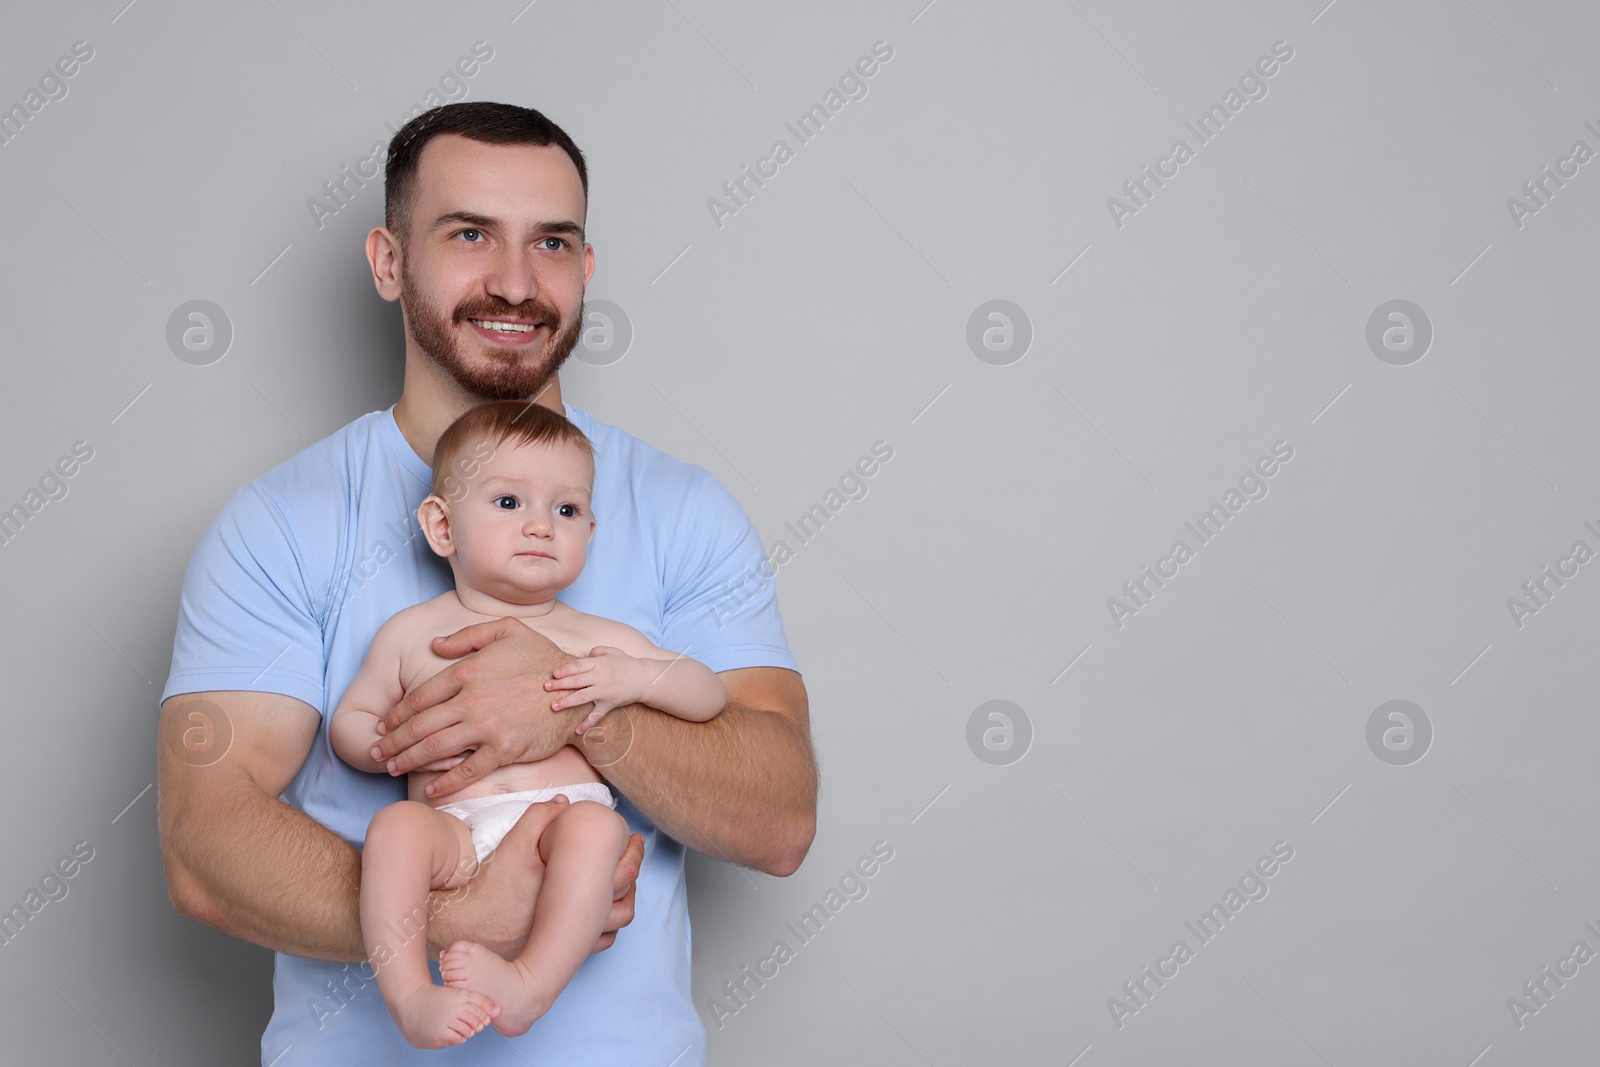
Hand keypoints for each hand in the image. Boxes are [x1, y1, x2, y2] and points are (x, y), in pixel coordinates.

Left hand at [372, 617, 590, 797]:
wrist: (577, 689)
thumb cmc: (542, 657)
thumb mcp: (507, 630)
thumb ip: (467, 635)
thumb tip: (434, 645)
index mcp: (467, 671)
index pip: (420, 697)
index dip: (396, 715)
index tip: (384, 725)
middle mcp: (471, 700)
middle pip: (419, 725)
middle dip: (393, 741)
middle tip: (377, 752)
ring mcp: (487, 726)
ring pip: (435, 748)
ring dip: (407, 760)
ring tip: (391, 768)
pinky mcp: (504, 749)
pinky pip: (467, 771)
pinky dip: (445, 783)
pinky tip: (431, 791)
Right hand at [427, 797, 644, 958]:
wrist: (466, 925)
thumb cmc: (490, 885)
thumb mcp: (513, 845)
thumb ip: (539, 818)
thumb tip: (563, 802)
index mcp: (576, 892)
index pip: (623, 874)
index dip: (633, 854)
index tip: (634, 839)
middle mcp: (579, 921)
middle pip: (627, 900)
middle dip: (635, 873)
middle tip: (635, 853)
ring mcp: (572, 941)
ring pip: (617, 924)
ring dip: (626, 901)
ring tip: (626, 881)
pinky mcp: (561, 952)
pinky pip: (600, 942)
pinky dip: (609, 925)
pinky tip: (602, 907)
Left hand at [546, 646, 645, 733]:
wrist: (644, 679)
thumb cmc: (626, 663)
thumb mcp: (612, 651)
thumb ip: (596, 651)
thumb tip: (584, 656)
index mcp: (599, 664)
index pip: (579, 666)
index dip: (566, 669)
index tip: (555, 673)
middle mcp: (600, 678)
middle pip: (577, 681)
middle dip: (560, 684)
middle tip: (546, 687)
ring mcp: (604, 692)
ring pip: (582, 697)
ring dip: (567, 702)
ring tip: (553, 706)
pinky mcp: (609, 704)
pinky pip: (597, 715)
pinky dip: (587, 724)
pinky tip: (577, 731)